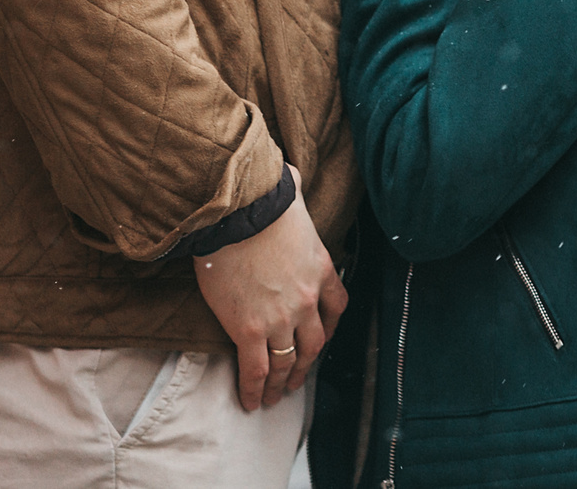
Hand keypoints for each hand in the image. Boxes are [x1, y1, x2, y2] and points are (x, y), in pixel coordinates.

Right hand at [192, 167, 347, 410]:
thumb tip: (289, 176)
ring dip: (281, 383)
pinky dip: (254, 389)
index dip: (330, 327)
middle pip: (314, 343)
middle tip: (296, 380)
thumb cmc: (260, 200)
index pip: (338, 306)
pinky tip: (250, 401)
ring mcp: (282, 317)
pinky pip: (256, 369)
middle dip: (305, 364)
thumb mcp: (292, 197)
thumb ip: (296, 193)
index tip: (321, 338)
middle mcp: (308, 298)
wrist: (238, 214)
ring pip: (288, 362)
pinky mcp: (252, 329)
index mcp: (321, 267)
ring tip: (273, 397)